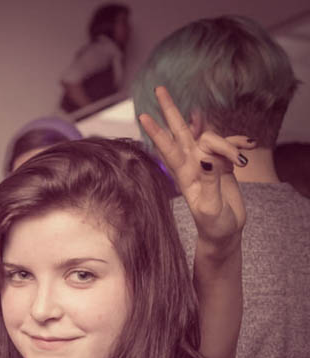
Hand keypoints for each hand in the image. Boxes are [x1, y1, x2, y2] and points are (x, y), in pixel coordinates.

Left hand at [139, 86, 250, 254]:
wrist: (224, 233)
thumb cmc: (213, 224)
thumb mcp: (211, 206)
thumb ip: (210, 181)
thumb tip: (208, 158)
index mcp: (184, 174)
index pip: (167, 148)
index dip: (157, 131)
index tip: (143, 114)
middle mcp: (192, 164)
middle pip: (180, 131)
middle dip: (170, 110)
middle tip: (159, 89)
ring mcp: (206, 162)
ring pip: (211, 137)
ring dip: (228, 144)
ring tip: (242, 160)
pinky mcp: (221, 163)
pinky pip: (228, 144)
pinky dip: (238, 143)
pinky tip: (249, 146)